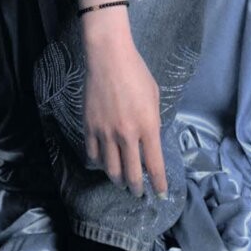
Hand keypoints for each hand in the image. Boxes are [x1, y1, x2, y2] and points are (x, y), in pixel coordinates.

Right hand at [79, 3, 167, 197]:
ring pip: (111, 168)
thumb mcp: (154, 98)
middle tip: (139, 193)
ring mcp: (106, 132)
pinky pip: (93, 154)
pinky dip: (99, 163)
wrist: (108, 58)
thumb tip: (149, 141)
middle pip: (132, 173)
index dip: (159, 182)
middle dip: (137, 188)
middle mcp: (127, 134)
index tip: (161, 193)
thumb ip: (152, 122)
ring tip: (122, 182)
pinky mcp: (89, 127)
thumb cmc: (137, 73)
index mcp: (148, 126)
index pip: (154, 164)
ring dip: (118, 179)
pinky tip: (104, 164)